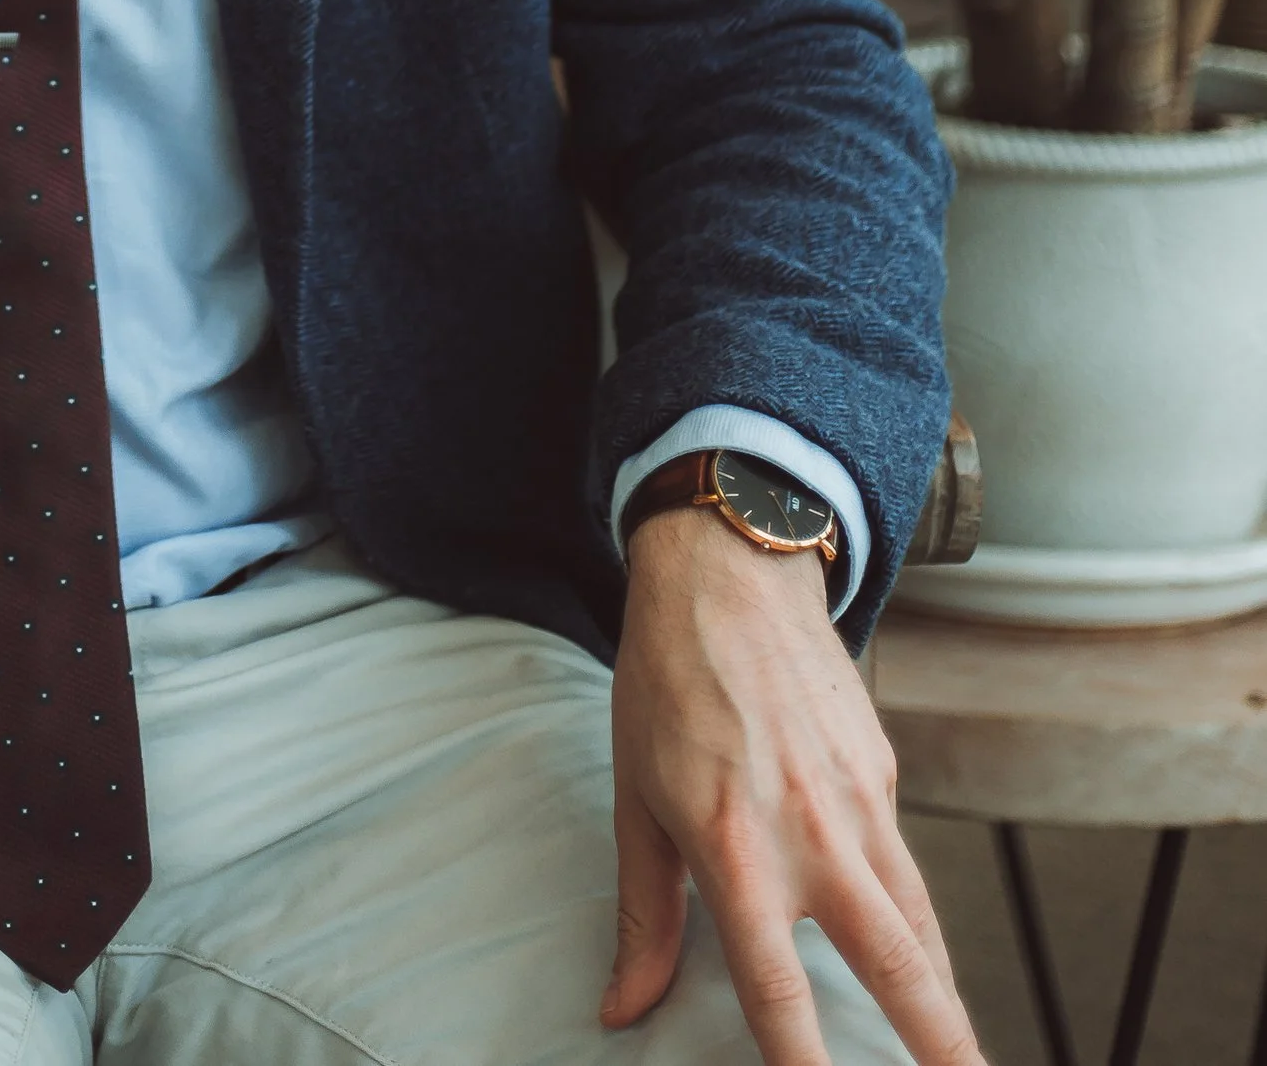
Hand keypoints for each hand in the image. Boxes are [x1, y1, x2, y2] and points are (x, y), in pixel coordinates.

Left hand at [603, 508, 981, 1065]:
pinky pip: (905, 865)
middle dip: (944, 1048)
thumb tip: (621, 1010)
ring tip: (967, 1060)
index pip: (780, 992)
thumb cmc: (664, 685)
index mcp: (735, 850)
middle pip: (899, 968)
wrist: (727, 572)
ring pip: (924, 924)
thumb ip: (643, 917)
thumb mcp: (633, 799)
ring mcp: (859, 803)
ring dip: (950, 1001)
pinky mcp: (883, 772)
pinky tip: (921, 957)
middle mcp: (811, 835)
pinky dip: (920, 921)